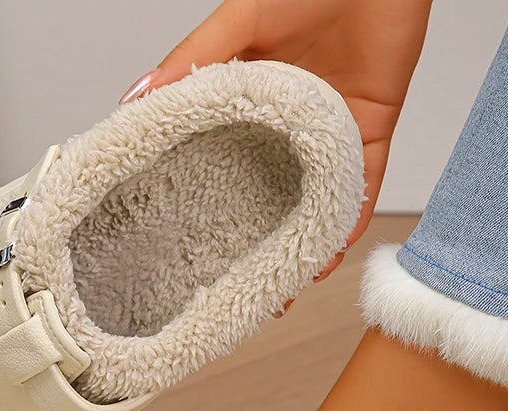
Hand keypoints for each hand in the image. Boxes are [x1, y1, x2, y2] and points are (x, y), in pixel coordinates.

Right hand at [120, 0, 431, 280]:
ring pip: (315, 204)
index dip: (210, 207)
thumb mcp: (239, 21)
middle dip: (258, 243)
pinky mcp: (373, 131)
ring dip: (303, 244)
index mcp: (252, 108)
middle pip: (271, 198)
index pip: (225, 166)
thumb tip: (134, 101)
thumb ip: (192, 61)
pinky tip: (329, 253)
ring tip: (284, 285)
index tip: (191, 248)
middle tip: (240, 287)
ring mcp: (331, 136)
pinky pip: (362, 187)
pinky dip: (348, 220)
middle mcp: (289, 131)